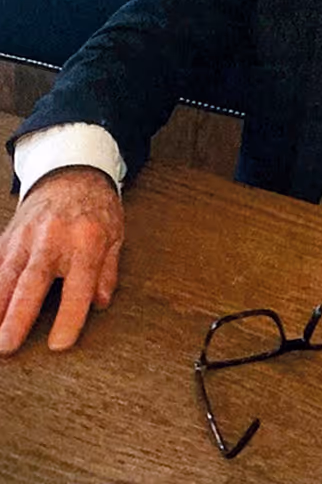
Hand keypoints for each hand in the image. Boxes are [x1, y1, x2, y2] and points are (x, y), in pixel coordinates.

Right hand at [0, 168, 123, 354]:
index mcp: (86, 240)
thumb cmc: (95, 209)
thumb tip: (100, 302)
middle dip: (18, 315)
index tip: (59, 344)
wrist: (70, 174)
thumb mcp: (115, 235)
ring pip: (7, 274)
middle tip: (8, 344)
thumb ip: (107, 271)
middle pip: (34, 280)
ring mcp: (26, 237)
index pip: (79, 283)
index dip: (69, 315)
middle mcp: (53, 238)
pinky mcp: (8, 238)